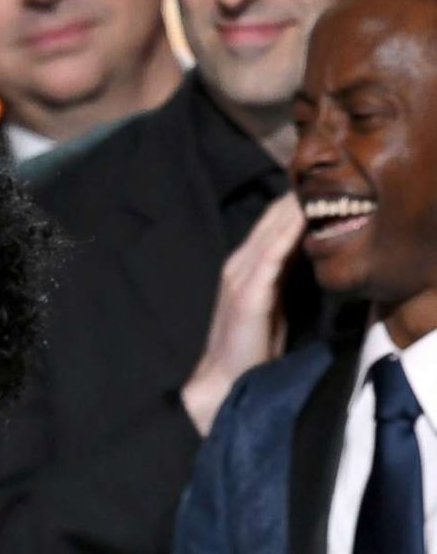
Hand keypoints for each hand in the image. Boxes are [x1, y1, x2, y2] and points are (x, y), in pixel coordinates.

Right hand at [180, 194, 305, 434]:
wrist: (223, 380)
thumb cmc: (251, 348)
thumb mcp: (273, 304)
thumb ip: (285, 276)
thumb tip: (311, 250)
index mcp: (245, 266)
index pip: (272, 223)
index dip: (297, 202)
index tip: (325, 183)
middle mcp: (239, 263)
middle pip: (272, 218)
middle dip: (300, 196)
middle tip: (330, 173)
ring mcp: (240, 276)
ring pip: (273, 229)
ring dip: (297, 206)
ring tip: (323, 185)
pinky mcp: (248, 292)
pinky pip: (272, 253)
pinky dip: (288, 232)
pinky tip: (305, 215)